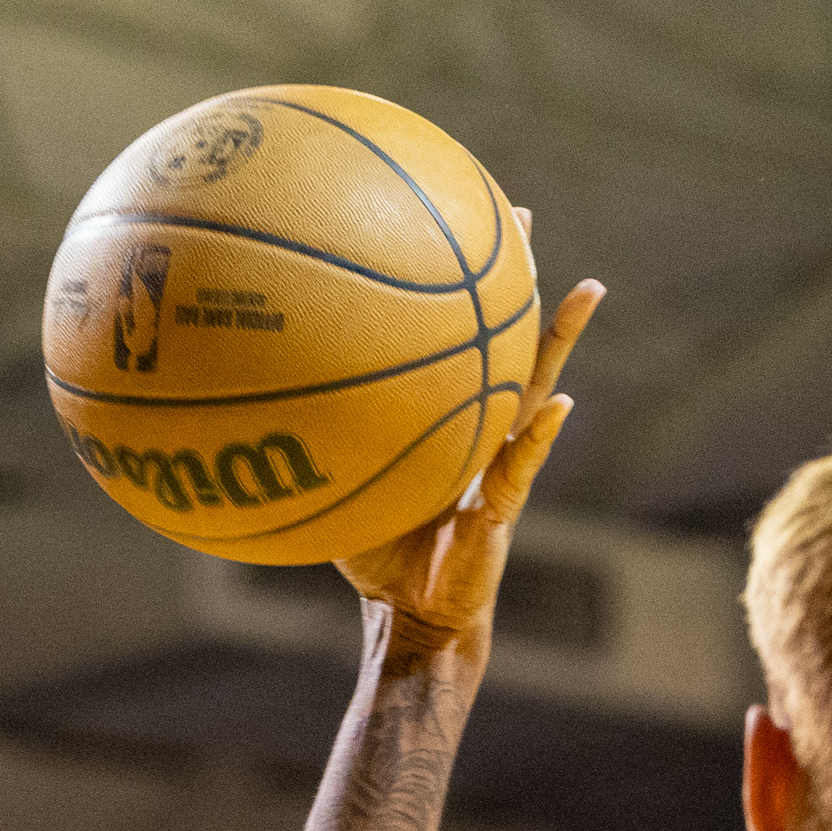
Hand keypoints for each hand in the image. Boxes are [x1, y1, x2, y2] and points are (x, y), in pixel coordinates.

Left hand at [332, 253, 602, 657]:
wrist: (414, 614)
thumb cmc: (375, 554)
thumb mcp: (335, 489)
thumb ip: (311, 451)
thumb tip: (242, 408)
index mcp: (448, 419)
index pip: (452, 340)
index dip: (453, 288)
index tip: (450, 222)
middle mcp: (481, 428)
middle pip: (501, 337)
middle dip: (512, 276)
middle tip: (519, 215)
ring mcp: (501, 460)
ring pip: (536, 386)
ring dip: (561, 339)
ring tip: (589, 287)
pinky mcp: (505, 505)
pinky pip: (524, 463)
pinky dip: (541, 434)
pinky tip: (560, 404)